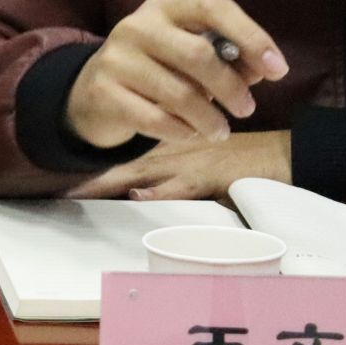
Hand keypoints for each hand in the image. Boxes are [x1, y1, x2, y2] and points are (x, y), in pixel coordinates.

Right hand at [66, 0, 287, 148]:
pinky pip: (155, 119)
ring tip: (220, 131)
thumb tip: (260, 69)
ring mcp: (116, 58)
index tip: (277, 70)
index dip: (250, 35)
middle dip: (231, 87)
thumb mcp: (190, 53)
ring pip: (178, 93)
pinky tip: (190, 134)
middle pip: (197, 54)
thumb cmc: (157, 68)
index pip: (212, 6)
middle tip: (247, 109)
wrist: (95, 91)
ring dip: (210, 119)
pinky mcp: (103, 92)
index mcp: (166, 6)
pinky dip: (182, 132)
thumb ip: (227, 57)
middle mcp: (137, 25)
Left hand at [68, 129, 291, 200]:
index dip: (96, 169)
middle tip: (60, 191)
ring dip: (112, 184)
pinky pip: (182, 186)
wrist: (285, 153)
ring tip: (79, 195)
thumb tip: (141, 190)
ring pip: (143, 173)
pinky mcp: (212, 178)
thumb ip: (175, 171)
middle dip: (92, 180)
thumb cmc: (245, 156)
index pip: (125, 157)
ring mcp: (190, 165)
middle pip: (123, 166)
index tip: (65, 182)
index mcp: (170, 148)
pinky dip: (160, 192)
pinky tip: (139, 197)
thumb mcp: (204, 157)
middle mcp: (173, 154)